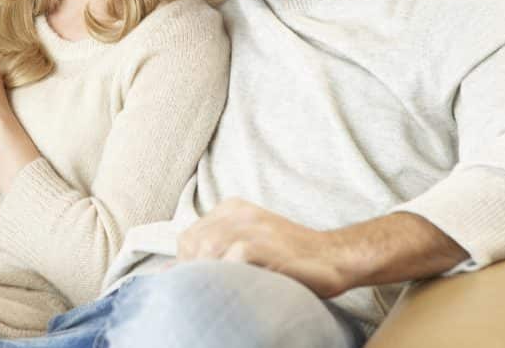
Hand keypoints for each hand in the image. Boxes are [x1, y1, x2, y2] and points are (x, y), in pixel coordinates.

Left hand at [177, 198, 349, 297]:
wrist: (333, 257)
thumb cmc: (289, 259)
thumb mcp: (249, 246)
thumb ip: (216, 253)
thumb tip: (171, 274)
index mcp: (231, 209)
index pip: (189, 236)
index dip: (187, 264)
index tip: (197, 285)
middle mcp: (238, 212)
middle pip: (194, 243)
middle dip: (194, 271)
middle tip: (207, 294)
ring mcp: (252, 226)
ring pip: (208, 249)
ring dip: (209, 276)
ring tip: (220, 294)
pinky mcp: (263, 243)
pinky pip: (232, 259)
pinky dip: (229, 277)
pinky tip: (237, 291)